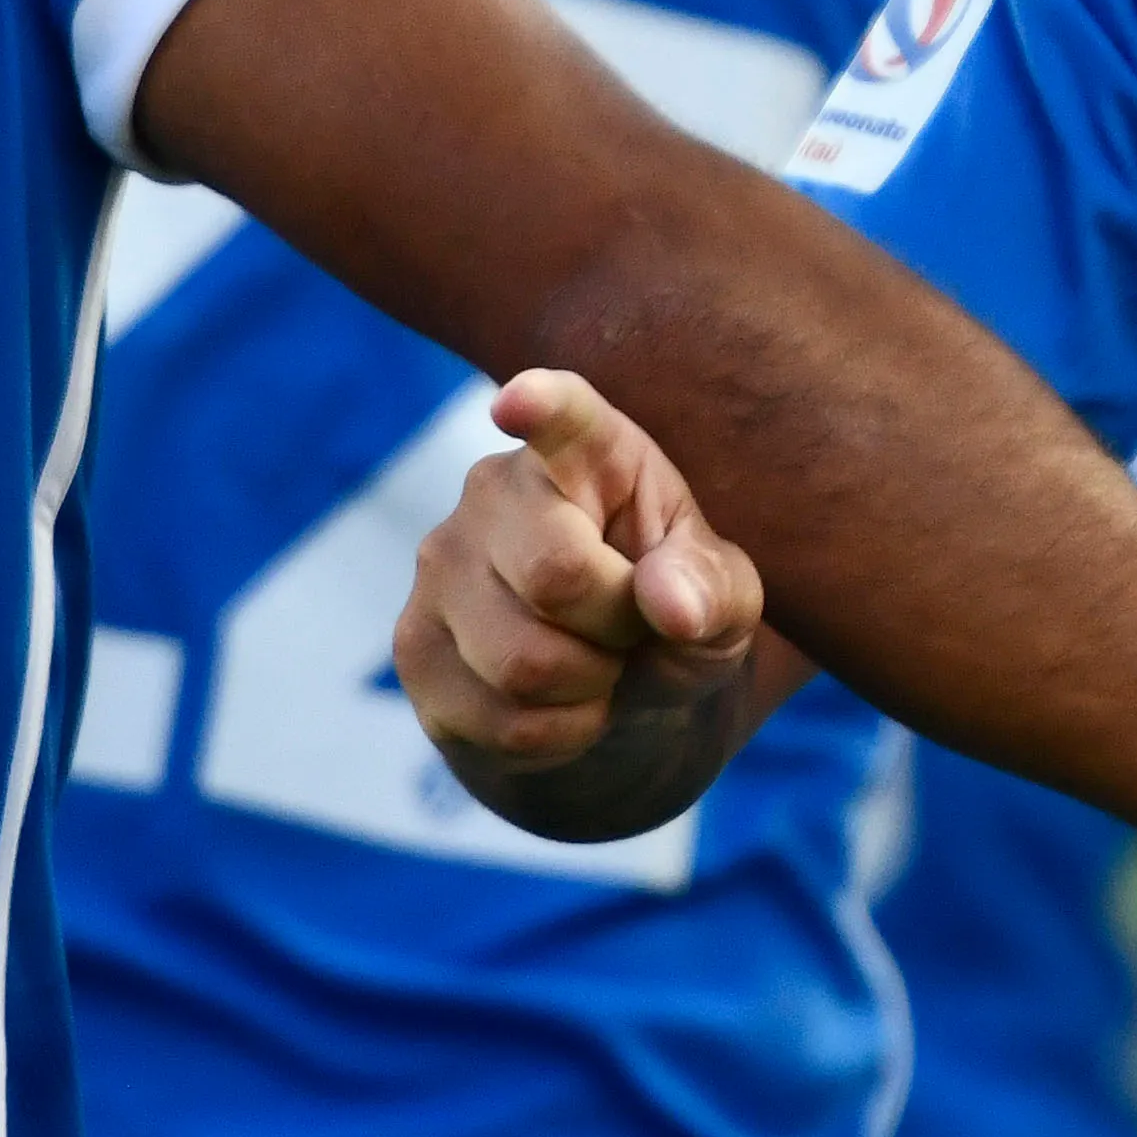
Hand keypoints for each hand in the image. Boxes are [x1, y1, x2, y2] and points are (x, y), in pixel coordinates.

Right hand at [394, 371, 766, 840]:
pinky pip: (496, 718)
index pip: (564, 415)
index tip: (521, 402)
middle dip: (617, 631)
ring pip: (522, 662)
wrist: (618, 699)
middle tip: (630, 633)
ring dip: (587, 690)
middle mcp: (493, 490)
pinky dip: (555, 735)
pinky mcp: (412, 646)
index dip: (542, 405)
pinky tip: (560, 705)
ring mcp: (439, 567)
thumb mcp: (723, 601)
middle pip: (557, 576)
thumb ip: (712, 590)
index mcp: (586, 452)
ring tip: (596, 668)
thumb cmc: (674, 619)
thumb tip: (672, 605)